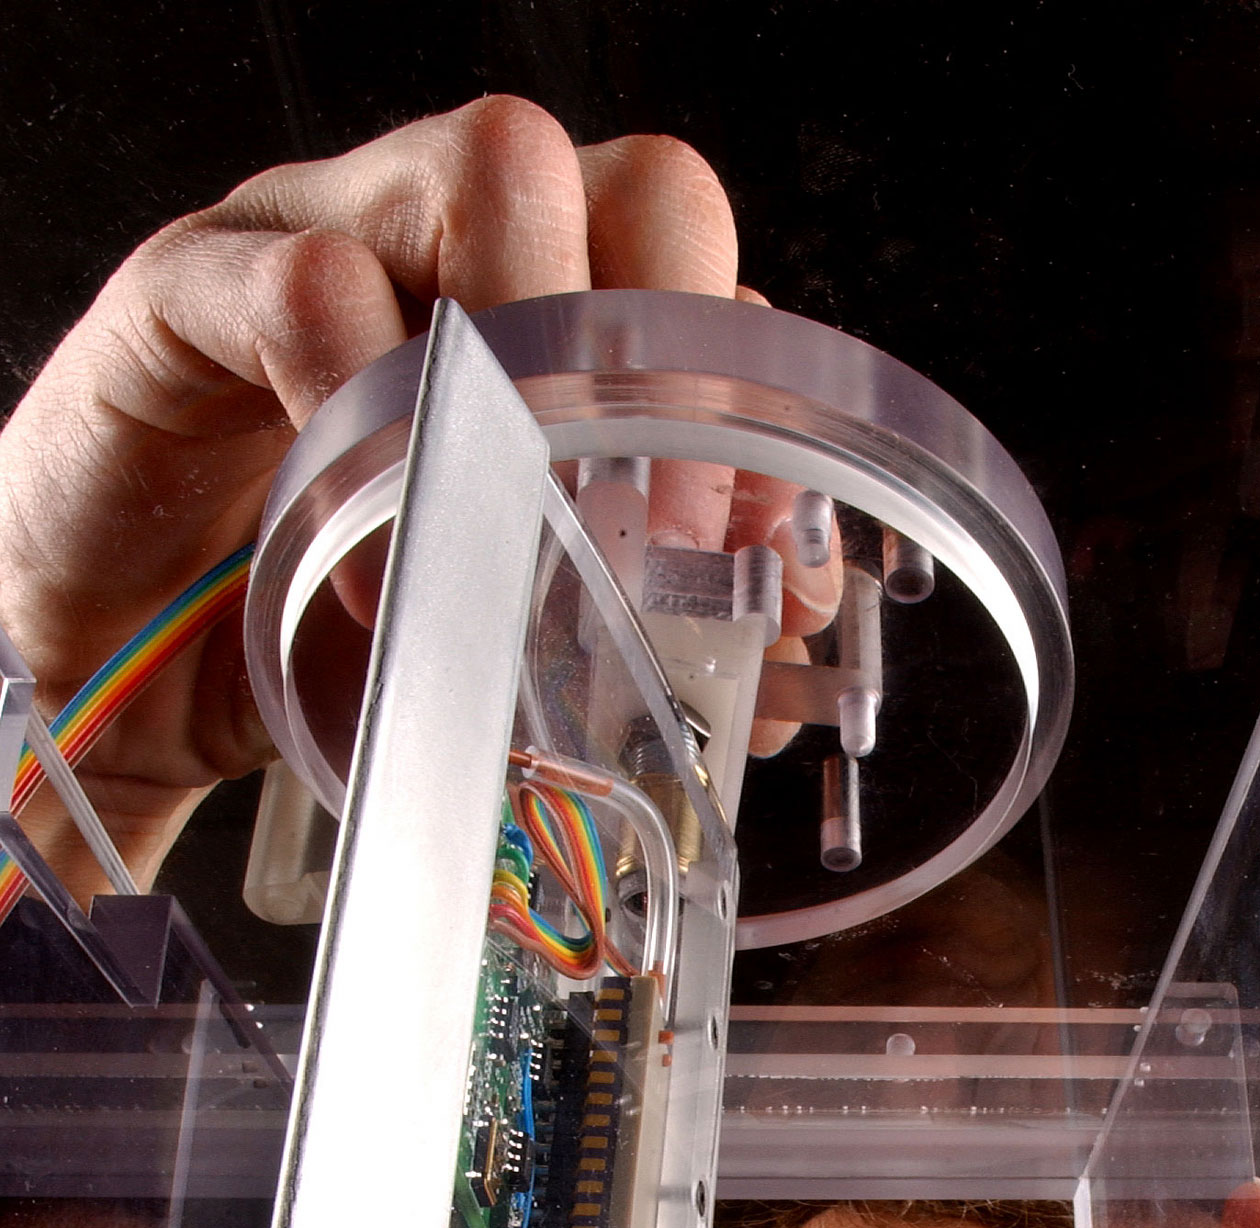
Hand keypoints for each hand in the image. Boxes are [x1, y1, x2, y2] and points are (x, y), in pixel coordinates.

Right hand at [0, 100, 838, 892]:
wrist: (118, 663)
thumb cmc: (316, 621)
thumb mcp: (506, 626)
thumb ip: (645, 606)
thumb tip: (781, 625)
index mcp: (538, 309)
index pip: (690, 266)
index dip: (742, 399)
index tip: (738, 553)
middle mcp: (442, 243)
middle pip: (619, 177)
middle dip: (667, 344)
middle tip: (644, 520)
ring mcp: (319, 237)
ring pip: (484, 172)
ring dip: (535, 349)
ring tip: (511, 519)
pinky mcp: (192, 291)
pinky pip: (303, 284)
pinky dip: (365, 418)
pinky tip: (373, 554)